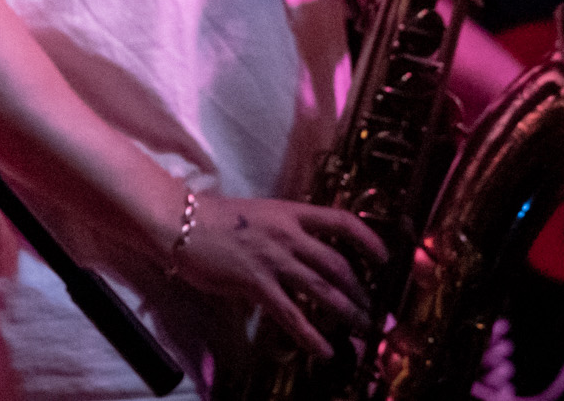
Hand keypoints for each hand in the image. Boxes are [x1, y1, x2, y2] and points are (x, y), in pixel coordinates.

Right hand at [170, 195, 386, 357]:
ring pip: (323, 290)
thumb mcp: (257, 216)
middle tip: (370, 309)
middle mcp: (287, 235)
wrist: (178, 221)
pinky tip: (324, 350)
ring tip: (361, 330)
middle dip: (360, 291)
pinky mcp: (255, 283)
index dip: (369, 240)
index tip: (385, 258)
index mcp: (289, 213)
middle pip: (338, 264)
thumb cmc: (212, 218)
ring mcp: (272, 259)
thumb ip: (283, 232)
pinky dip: (311, 335)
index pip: (341, 221)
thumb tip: (303, 254)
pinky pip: (291, 314)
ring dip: (347, 313)